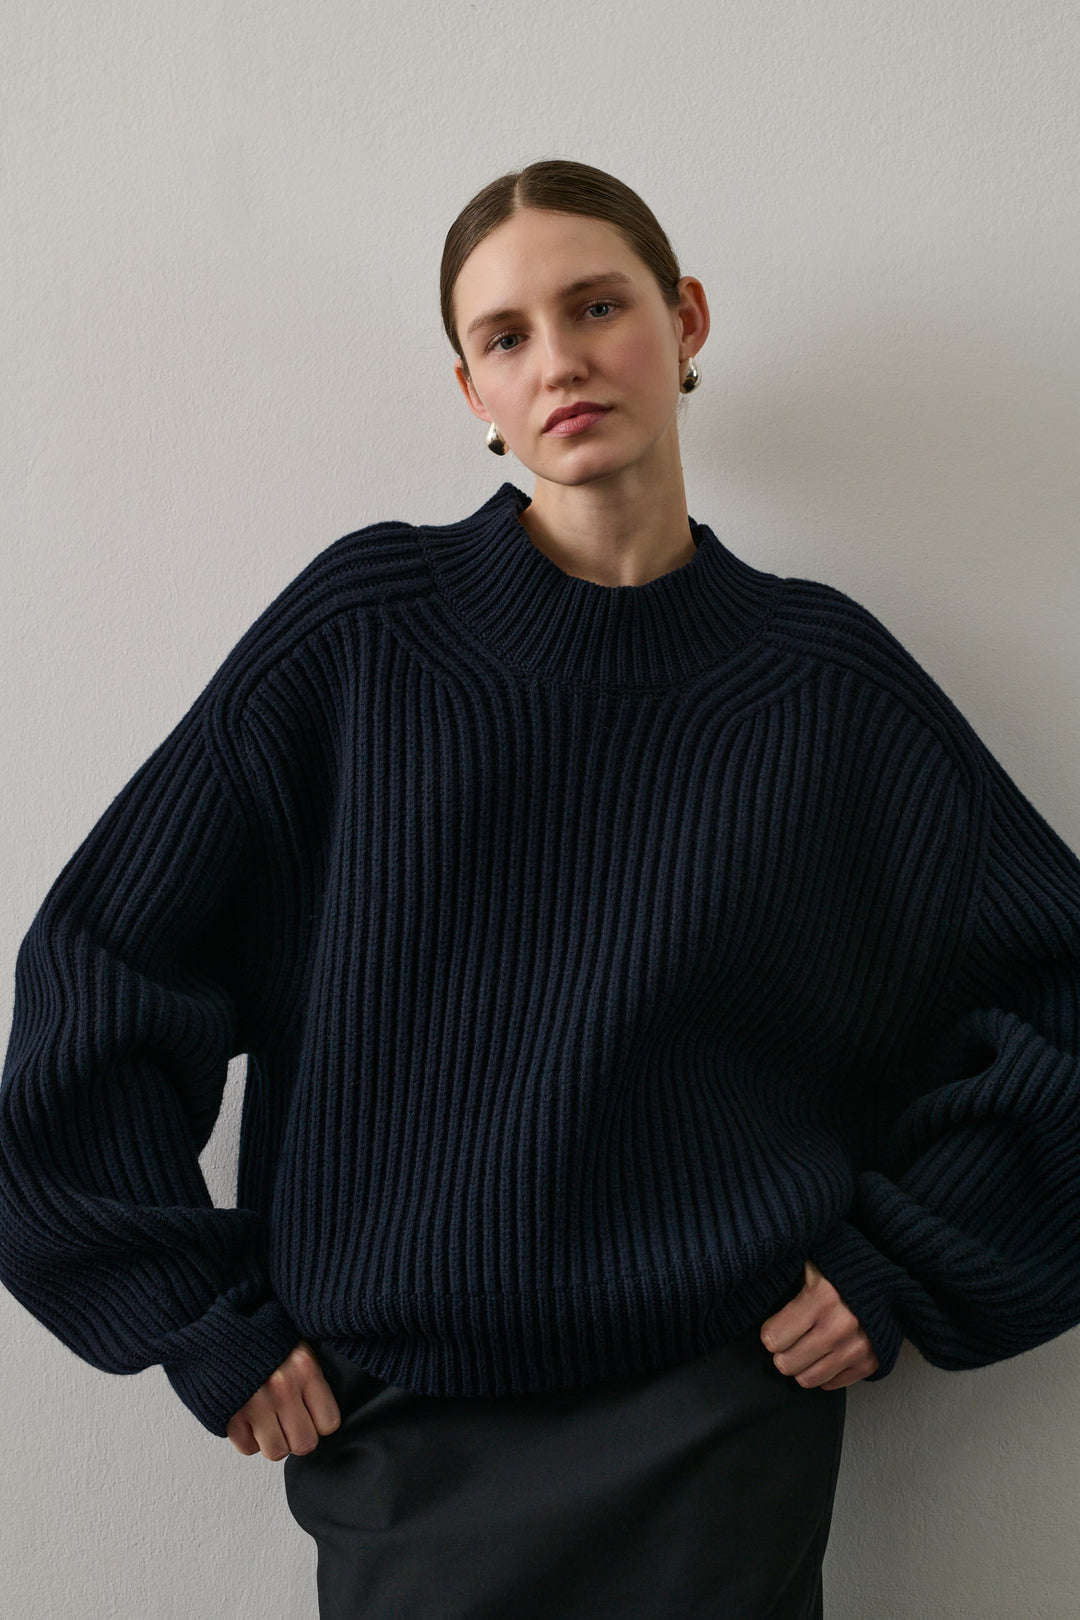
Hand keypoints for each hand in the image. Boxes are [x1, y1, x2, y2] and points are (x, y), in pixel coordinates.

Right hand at [226, 1339, 341, 1458]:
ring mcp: (254, 1403)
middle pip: (304, 1443)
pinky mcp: (228, 1414)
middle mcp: (282, 1388)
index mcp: (304, 1368)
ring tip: (269, 1421)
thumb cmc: (263, 1338)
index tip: (312, 1413)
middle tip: (289, 1421)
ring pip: (276, 1451)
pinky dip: (248, 1438)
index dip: (320, 1421)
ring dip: (273, 1440)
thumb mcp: (297, 1345)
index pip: (329, 1423)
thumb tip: (322, 1414)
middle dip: (298, 1436)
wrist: (219, 1328)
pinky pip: (247, 1448)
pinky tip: (248, 1419)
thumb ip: (311, 1377)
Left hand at [760, 1259, 878, 1389]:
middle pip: (787, 1363)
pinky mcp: (869, 1363)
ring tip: (805, 1347)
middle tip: (787, 1340)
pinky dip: (823, 1372)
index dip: (770, 1332)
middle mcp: (840, 1326)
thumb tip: (756, 1277)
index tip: (773, 1326)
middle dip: (781, 1352)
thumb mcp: (814, 1263)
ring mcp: (857, 1348)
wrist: (891, 1282)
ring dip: (801, 1365)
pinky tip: (825, 1353)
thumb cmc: (844, 1271)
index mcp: (822, 1297)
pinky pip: (830, 1385)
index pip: (773, 1338)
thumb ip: (788, 1274)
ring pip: (807, 1379)